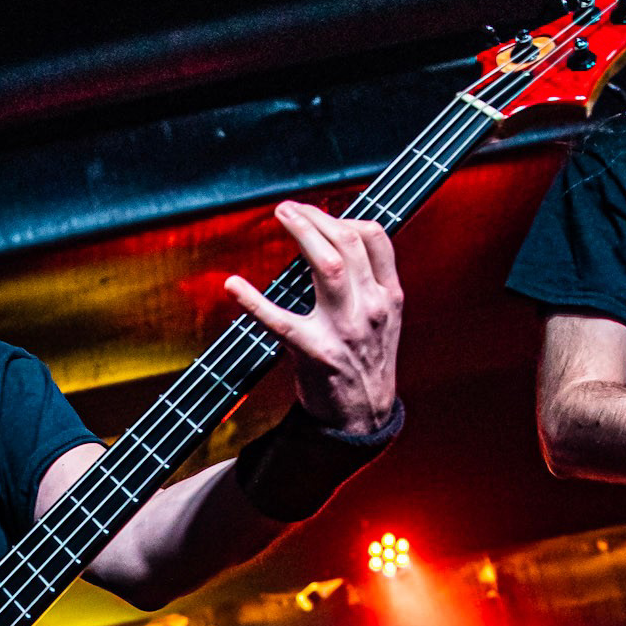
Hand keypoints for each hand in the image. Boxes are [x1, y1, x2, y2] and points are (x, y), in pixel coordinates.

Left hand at [225, 201, 402, 434]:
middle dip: (317, 218)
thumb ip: (371, 283)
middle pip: (349, 244)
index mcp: (390, 297)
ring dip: (303, 234)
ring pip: (329, 267)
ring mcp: (345, 331)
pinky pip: (279, 321)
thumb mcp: (384, 320)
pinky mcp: (315, 353)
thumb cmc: (365, 363)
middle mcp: (372, 309)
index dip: (345, 217)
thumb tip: (341, 241)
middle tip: (289, 208)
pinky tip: (234, 285)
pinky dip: (254, 301)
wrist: (363, 417)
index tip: (321, 213)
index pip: (375, 239)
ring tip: (281, 216)